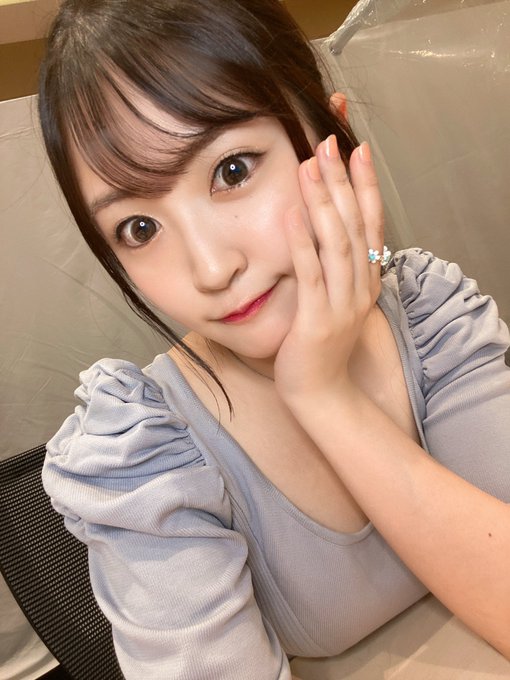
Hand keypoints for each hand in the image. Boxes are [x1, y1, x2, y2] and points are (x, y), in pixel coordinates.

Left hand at [274, 135, 383, 406]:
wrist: (321, 394)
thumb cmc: (321, 347)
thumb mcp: (334, 302)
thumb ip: (332, 269)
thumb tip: (316, 232)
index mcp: (365, 281)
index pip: (370, 224)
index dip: (364, 186)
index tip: (356, 150)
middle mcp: (360, 288)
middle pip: (354, 225)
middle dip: (342, 182)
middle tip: (328, 142)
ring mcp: (341, 304)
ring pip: (336, 244)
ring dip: (323, 203)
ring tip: (310, 167)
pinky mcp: (317, 321)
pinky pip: (311, 275)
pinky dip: (302, 243)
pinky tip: (292, 214)